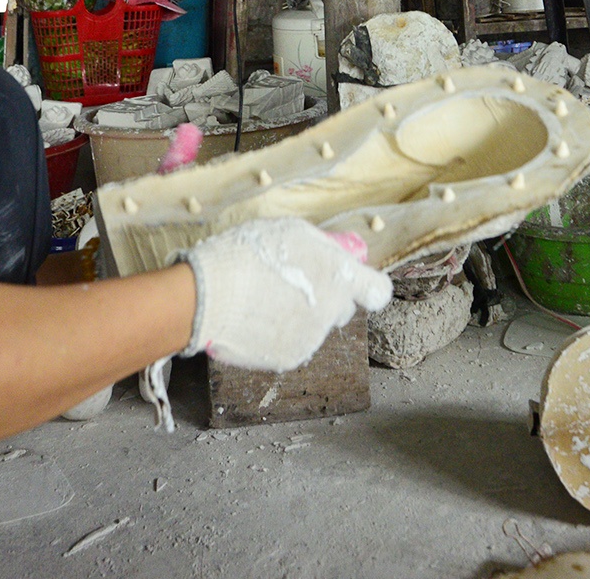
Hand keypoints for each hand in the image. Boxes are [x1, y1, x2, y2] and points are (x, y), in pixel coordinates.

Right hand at [176, 220, 391, 370]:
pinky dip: (278, 334)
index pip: (379, 292)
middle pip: (342, 309)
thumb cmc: (249, 253)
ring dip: (299, 316)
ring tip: (263, 299)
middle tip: (295, 286)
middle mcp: (333, 311)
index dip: (368, 288)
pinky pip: (291, 344)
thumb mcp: (293, 232)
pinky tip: (255, 318)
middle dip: (327, 299)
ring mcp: (313, 338)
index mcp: (340, 277)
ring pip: (314, 327)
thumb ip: (324, 248)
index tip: (355, 284)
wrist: (210, 294)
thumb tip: (335, 255)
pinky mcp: (290, 358)